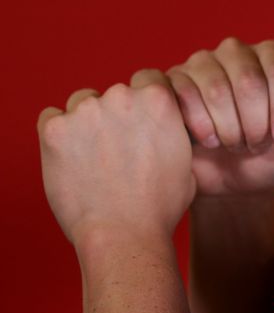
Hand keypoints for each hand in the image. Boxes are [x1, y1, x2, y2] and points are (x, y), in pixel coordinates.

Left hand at [38, 82, 194, 246]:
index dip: (143, 99)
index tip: (138, 120)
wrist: (123, 234)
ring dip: (85, 124)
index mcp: (158, 100)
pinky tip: (71, 160)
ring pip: (80, 105)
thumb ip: (172, 130)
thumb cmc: (159, 206)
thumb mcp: (185, 159)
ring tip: (92, 160)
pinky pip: (50, 119)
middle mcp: (122, 97)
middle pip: (112, 93)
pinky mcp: (54, 130)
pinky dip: (57, 135)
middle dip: (113, 116)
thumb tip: (165, 125)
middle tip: (115, 150)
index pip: (147, 78)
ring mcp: (85, 111)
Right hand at [141, 38, 273, 197]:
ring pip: (212, 87)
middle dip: (254, 124)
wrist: (228, 186)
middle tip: (254, 145)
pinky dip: (194, 125)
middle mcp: (236, 53)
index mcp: (273, 59)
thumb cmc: (270, 160)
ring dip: (226, 128)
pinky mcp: (166, 81)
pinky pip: (176, 92)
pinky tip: (203, 140)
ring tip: (232, 145)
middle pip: (248, 79)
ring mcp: (198, 64)